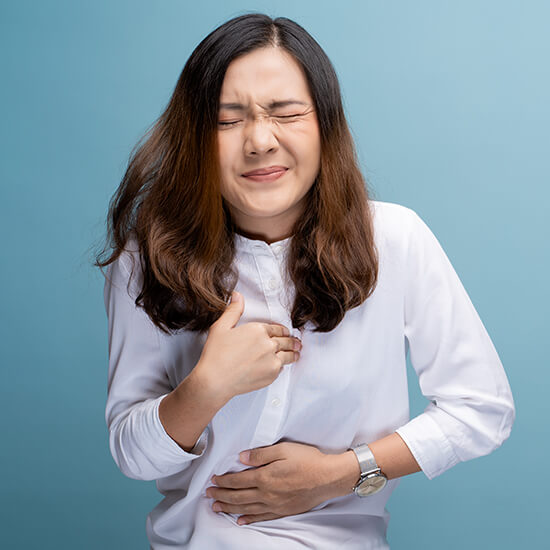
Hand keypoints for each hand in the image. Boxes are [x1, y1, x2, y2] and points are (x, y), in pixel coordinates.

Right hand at [196, 291, 301, 400]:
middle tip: (296, 342)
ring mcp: (272, 360)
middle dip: (291, 341)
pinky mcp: (271, 375)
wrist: (215, 381)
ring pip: (288, 355)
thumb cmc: (215, 355)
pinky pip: (282, 368)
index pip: (276, 328)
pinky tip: (282, 365)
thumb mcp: (221, 327)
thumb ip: (233, 310)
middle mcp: (268, 344)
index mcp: (258, 330)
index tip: (285, 332)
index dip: (282, 330)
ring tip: (296, 353)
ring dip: (294, 353)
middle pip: (285, 341)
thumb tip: (238, 296)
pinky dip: (283, 366)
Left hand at [205, 441, 342, 524]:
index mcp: (265, 477)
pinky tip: (240, 520)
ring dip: (229, 508)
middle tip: (209, 494)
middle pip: (238, 496)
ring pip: (246, 508)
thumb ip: (261, 454)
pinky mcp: (284, 511)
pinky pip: (262, 517)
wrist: (328, 477)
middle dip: (221, 495)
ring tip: (216, 508)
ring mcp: (275, 505)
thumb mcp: (283, 449)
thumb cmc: (307, 460)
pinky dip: (249, 519)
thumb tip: (241, 457)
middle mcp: (267, 494)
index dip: (224, 480)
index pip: (238, 480)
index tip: (213, 480)